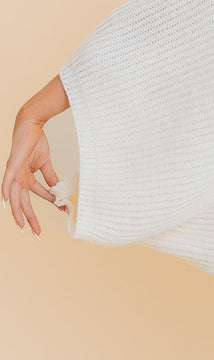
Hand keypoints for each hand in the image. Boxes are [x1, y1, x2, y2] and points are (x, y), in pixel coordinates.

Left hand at [1, 113, 65, 236]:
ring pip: (15, 197)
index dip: (49, 204)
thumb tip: (59, 190)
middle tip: (36, 234)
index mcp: (26, 178)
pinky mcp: (12, 165)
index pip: (36, 197)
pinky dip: (6, 192)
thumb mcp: (45, 163)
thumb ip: (50, 177)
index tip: (62, 212)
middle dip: (28, 220)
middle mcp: (18, 178)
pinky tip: (7, 204)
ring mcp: (14, 173)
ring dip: (18, 213)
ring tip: (23, 227)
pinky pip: (7, 181)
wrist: (31, 125)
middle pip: (23, 203)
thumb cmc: (36, 141)